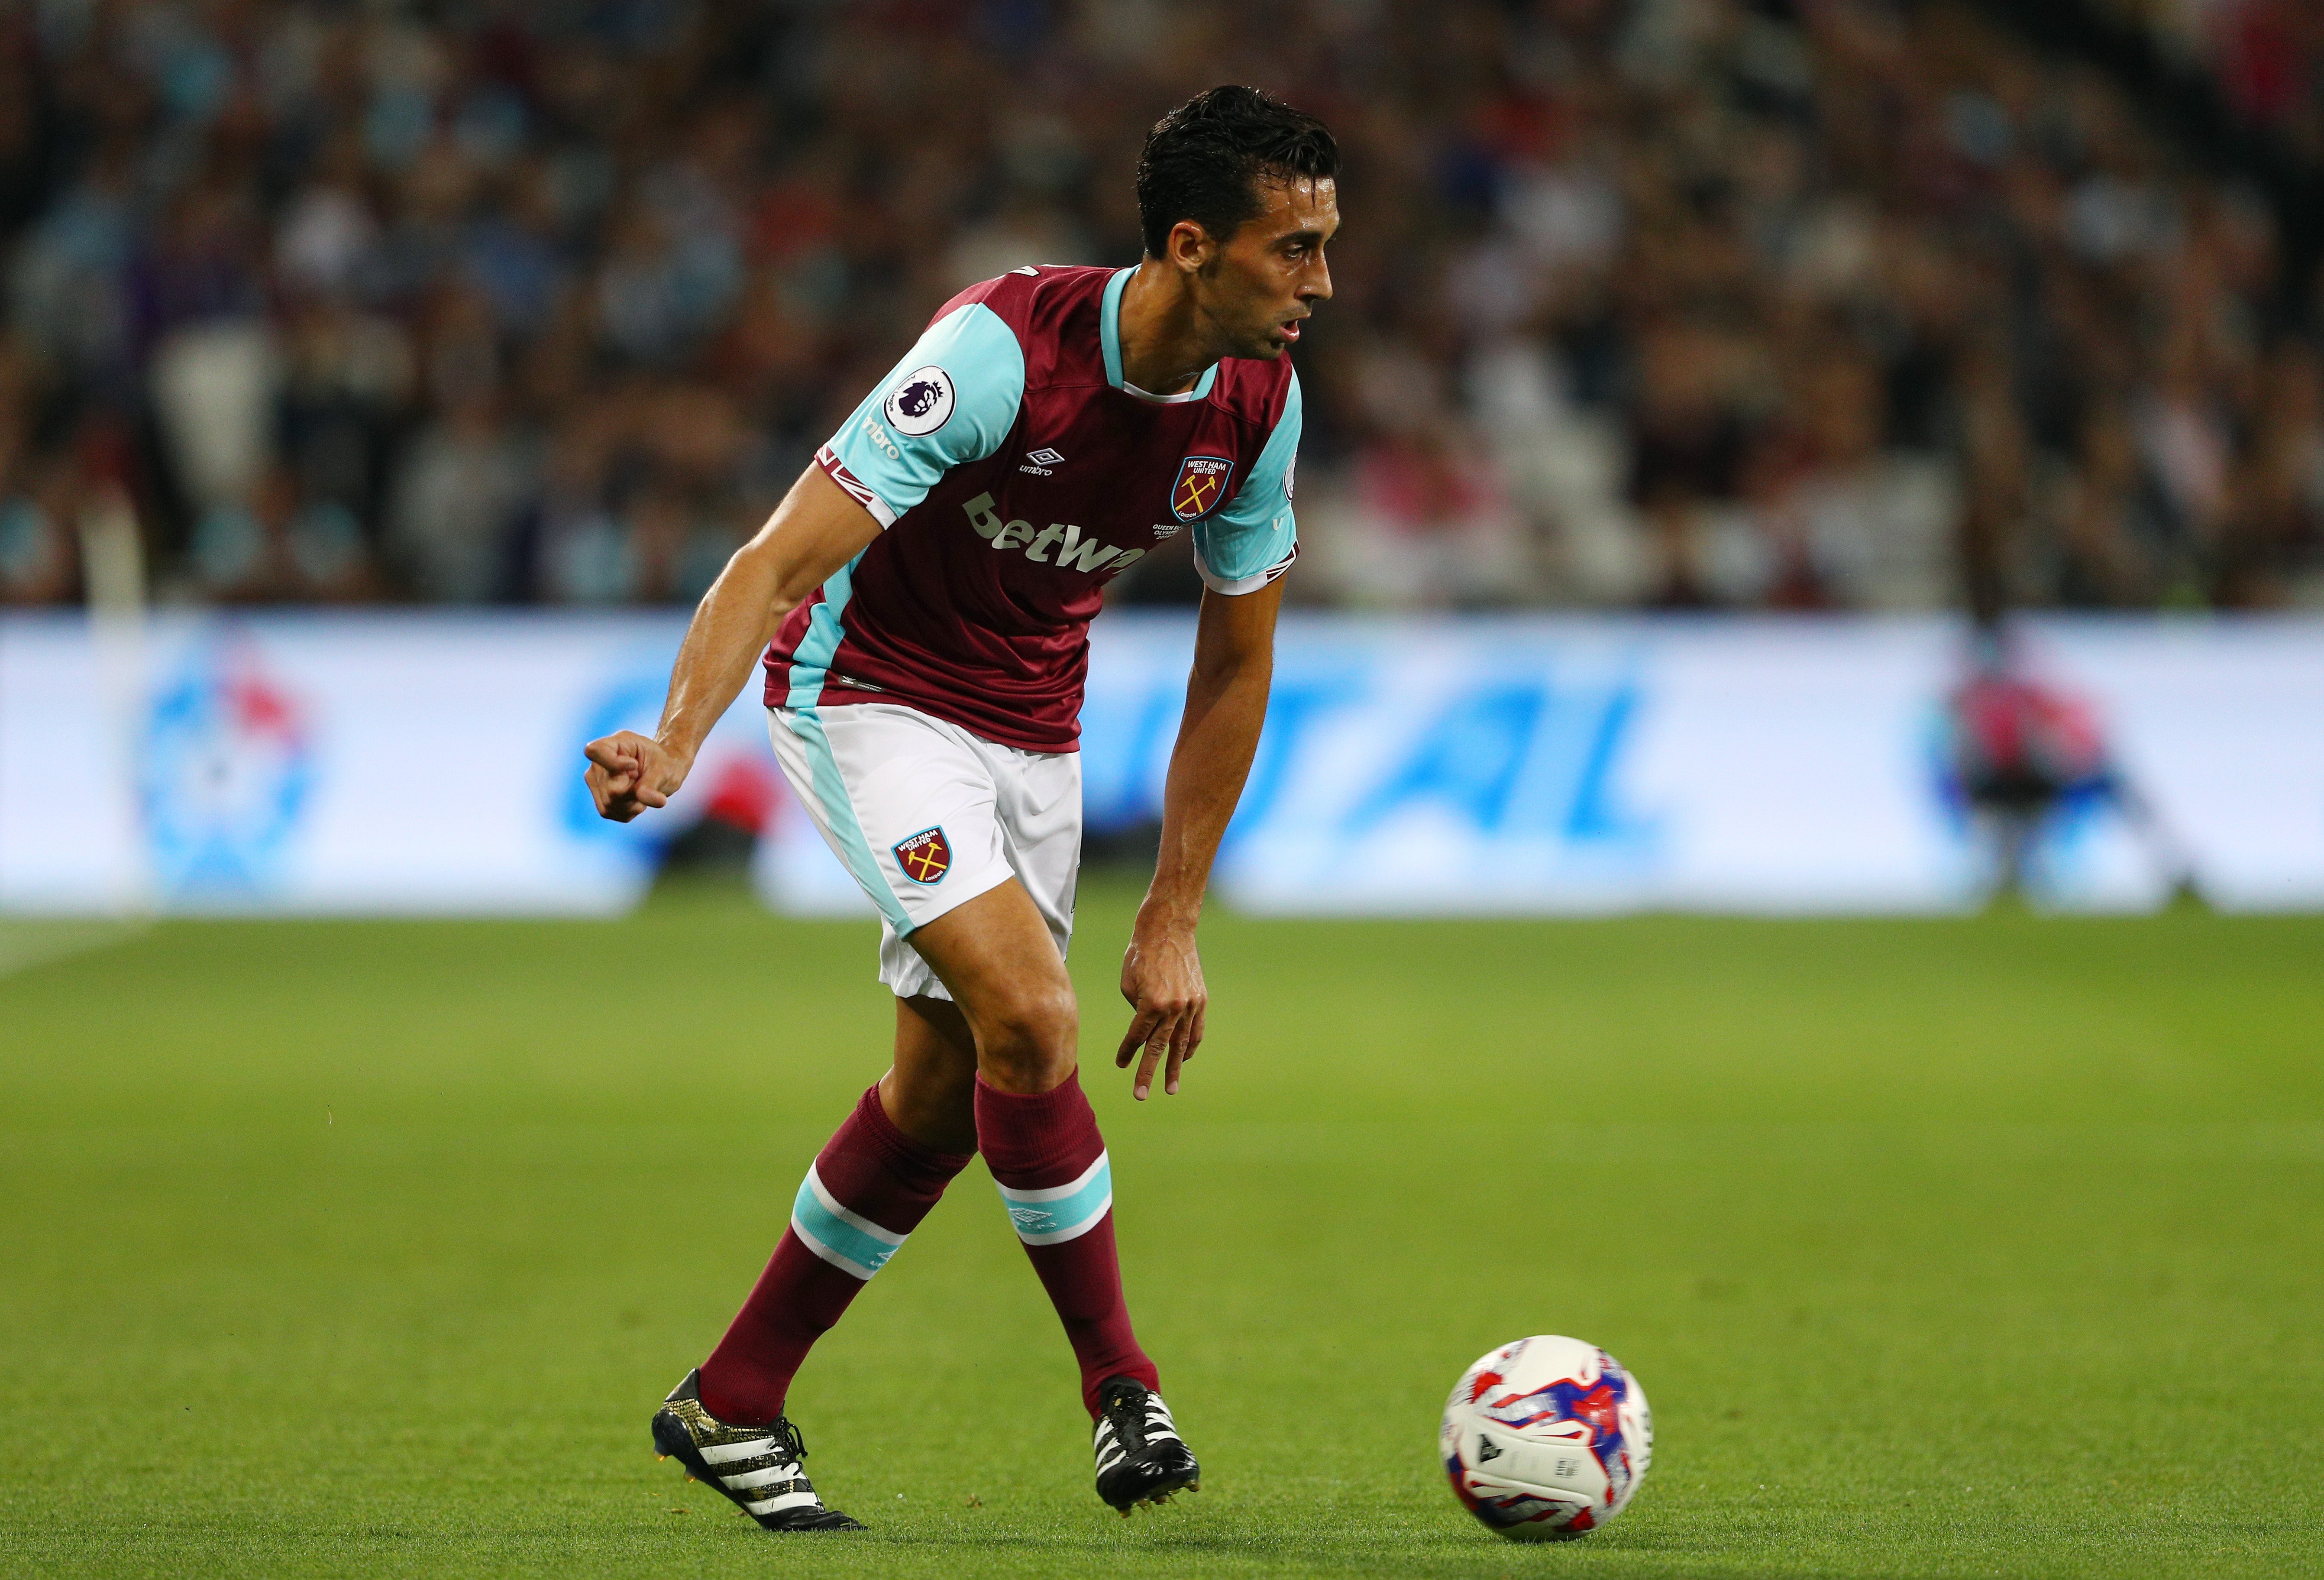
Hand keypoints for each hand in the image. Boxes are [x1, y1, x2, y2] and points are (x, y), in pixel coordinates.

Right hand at [583, 730, 689, 821]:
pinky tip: (636, 799)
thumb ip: (654, 784)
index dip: (612, 762)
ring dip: (634, 803)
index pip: (594, 751)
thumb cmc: (662, 764)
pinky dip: (630, 810)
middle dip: (634, 791)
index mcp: (612, 744)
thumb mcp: (664, 769)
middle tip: (646, 782)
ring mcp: (595, 783)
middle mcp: (598, 764)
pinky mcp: (600, 801)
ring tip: (642, 789)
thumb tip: (656, 802)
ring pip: (610, 804)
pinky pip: (612, 812)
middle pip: (610, 789)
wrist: (661, 773)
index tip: (634, 765)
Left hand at [1115, 909, 1206, 1099]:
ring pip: (1180, 1044)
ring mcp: (1190, 1005)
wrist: (1168, 929)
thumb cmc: (1140, 954)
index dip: (1127, 1052)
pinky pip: (1195, 1030)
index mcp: (1150, 1004)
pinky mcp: (1200, 1000)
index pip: (1136, 1037)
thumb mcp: (1128, 984)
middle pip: (1158, 1048)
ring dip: (1174, 1068)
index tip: (1120, 1065)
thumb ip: (1136, 1012)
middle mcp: (1173, 1008)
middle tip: (1141, 1095)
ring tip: (1170, 1089)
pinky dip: (1189, 1046)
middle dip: (1148, 1073)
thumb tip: (1144, 1029)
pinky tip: (1183, 1059)